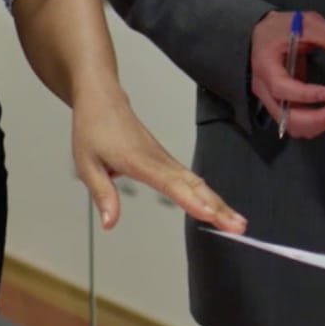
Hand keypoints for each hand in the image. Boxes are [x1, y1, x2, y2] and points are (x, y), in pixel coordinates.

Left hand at [70, 91, 243, 232]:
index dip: (191, 200)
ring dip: (218, 202)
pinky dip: (207, 194)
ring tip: (237, 222)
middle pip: (193, 185)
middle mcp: (158, 159)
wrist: (102, 98)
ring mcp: (164, 159)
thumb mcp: (86, 163)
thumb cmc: (93, 128)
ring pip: (196, 183)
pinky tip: (218, 208)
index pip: (170, 184)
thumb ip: (102, 193)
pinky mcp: (165, 160)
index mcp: (139, 160)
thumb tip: (109, 223)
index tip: (209, 214)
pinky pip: (190, 179)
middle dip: (217, 207)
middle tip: (238, 226)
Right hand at [249, 10, 324, 139]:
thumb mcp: (306, 24)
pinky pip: (294, 124)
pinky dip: (313, 125)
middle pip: (286, 117)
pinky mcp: (279, 106)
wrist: (260, 34)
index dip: (306, 95)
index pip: (282, 88)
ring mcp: (270, 100)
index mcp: (266, 66)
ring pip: (291, 126)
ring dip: (317, 124)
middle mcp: (264, 89)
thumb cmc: (280, 27)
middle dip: (317, 119)